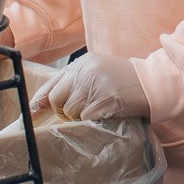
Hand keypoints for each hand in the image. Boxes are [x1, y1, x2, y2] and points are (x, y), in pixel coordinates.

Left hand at [30, 52, 148, 120]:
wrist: (153, 83)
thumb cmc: (125, 81)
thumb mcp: (97, 74)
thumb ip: (74, 83)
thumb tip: (42, 104)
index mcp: (81, 63)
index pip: (52, 84)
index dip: (39, 101)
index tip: (31, 114)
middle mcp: (85, 71)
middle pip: (56, 100)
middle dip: (65, 111)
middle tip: (81, 112)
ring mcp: (94, 85)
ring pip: (70, 111)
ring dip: (80, 117)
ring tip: (96, 110)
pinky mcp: (103, 99)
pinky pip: (85, 118)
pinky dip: (92, 120)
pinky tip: (104, 113)